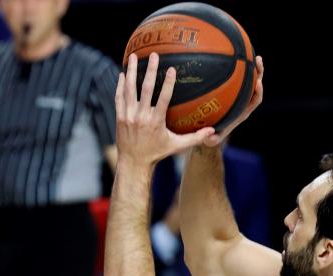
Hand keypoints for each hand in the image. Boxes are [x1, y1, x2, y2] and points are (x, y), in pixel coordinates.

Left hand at [115, 53, 215, 167]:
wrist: (133, 163)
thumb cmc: (157, 153)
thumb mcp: (177, 146)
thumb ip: (195, 138)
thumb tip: (213, 131)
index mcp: (156, 122)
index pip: (164, 99)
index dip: (168, 83)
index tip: (172, 69)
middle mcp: (141, 117)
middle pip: (146, 89)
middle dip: (150, 70)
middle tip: (154, 55)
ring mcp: (129, 116)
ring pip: (129, 90)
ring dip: (131, 72)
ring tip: (133, 56)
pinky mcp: (120, 117)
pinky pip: (119, 97)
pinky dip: (120, 85)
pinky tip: (123, 73)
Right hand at [200, 56, 264, 147]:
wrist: (211, 133)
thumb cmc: (211, 136)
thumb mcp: (210, 140)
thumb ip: (211, 139)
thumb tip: (208, 135)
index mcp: (243, 112)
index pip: (255, 100)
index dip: (258, 91)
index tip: (258, 83)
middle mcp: (243, 102)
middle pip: (256, 85)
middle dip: (259, 73)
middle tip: (257, 60)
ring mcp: (238, 96)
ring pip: (248, 79)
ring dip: (251, 67)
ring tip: (250, 53)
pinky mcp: (231, 91)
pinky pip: (236, 78)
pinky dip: (237, 68)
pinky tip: (230, 56)